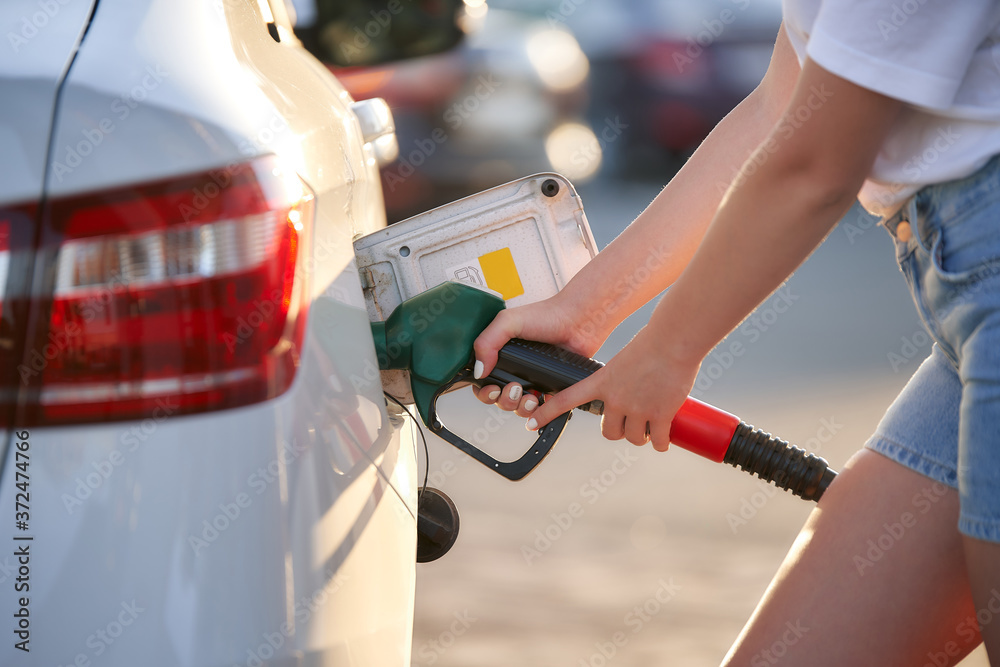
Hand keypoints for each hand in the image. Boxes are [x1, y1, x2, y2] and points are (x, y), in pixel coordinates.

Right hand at [471, 294, 606, 414]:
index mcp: (500, 354)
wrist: (579, 321)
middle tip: (514, 389)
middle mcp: (514, 368)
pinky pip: (540, 408)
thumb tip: (478, 371)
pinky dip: (539, 410)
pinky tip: (541, 400)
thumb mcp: (508, 322)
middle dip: (503, 400)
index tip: (492, 388)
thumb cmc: (546, 315)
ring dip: (520, 408)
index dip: (483, 391)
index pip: (482, 381)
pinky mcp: (550, 387)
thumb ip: (487, 342)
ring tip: (529, 397)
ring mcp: (532, 379)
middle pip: (498, 398)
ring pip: (517, 407)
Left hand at [524, 325, 701, 451]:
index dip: (547, 413)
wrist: (674, 341)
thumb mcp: (622, 361)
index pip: (566, 399)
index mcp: (602, 382)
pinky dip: (660, 443)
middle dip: (618, 430)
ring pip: (634, 439)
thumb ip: (616, 380)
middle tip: (629, 422)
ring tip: (649, 427)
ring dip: (641, 437)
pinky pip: (657, 441)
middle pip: (608, 432)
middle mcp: (616, 399)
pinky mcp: (660, 415)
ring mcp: (638, 409)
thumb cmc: (652, 344)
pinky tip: (662, 440)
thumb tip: (624, 395)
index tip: (532, 424)